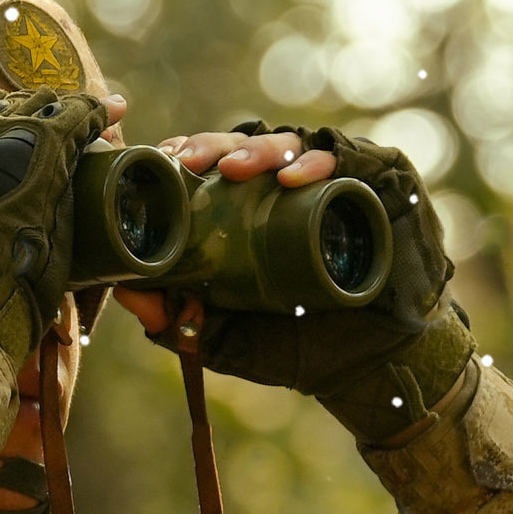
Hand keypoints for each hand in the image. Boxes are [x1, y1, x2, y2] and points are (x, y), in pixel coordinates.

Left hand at [117, 123, 471, 437]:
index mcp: (260, 208)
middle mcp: (298, 185)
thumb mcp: (232, 339)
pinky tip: (295, 179)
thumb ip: (183, 322)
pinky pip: (352, 160)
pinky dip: (322, 164)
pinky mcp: (383, 183)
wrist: (377, 369)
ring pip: (296, 144)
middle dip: (215, 146)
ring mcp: (342, 180)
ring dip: (263, 149)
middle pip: (251, 146)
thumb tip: (129, 297)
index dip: (189, 153)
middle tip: (188, 160)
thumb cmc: (306, 347)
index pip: (219, 164)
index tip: (160, 159)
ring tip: (238, 169)